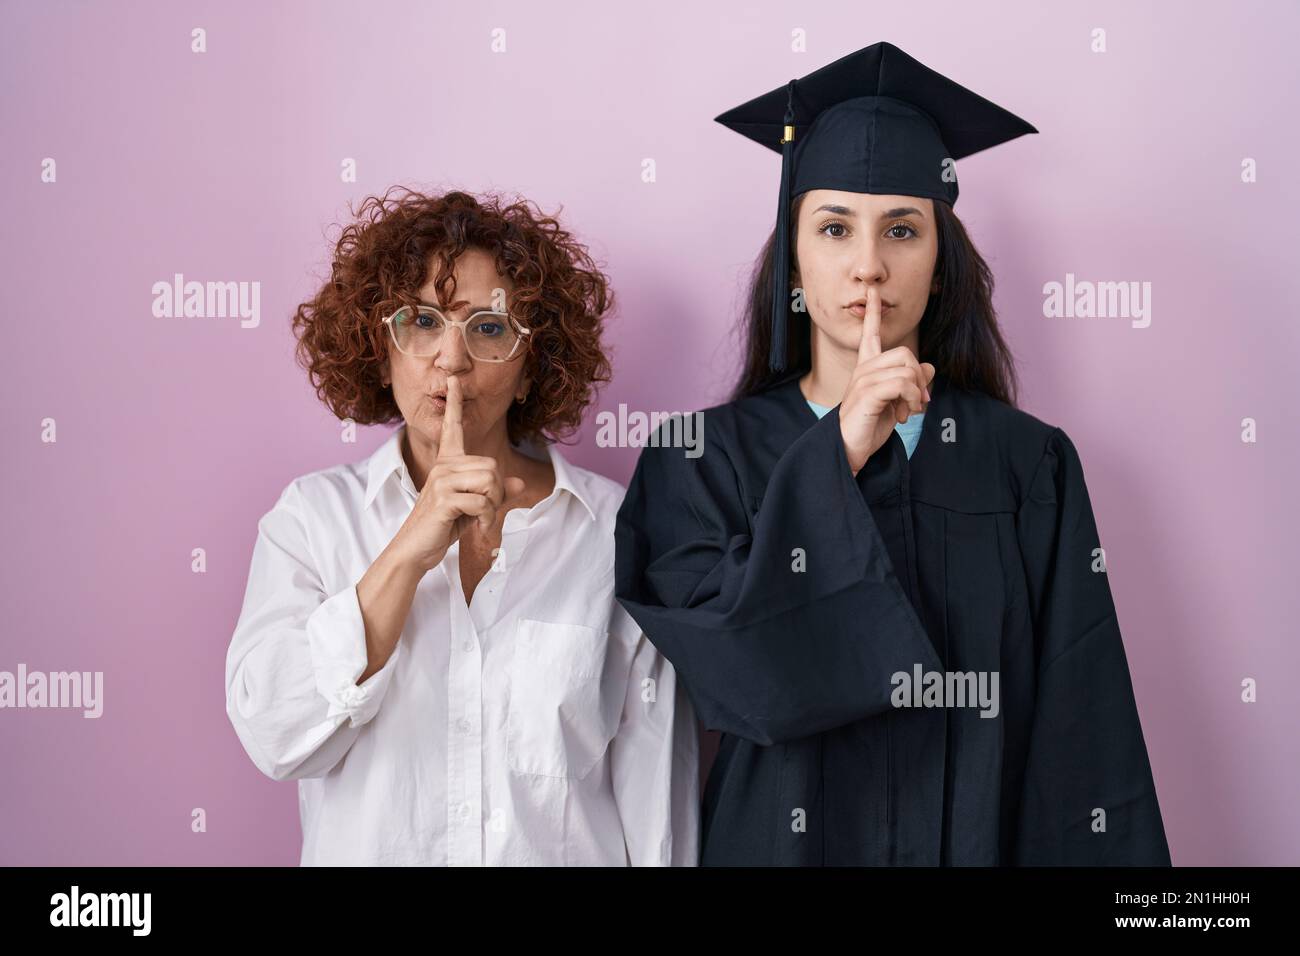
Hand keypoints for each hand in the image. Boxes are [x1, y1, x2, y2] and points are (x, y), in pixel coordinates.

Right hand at [392, 375, 525, 571]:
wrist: (417, 549)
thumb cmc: (444, 526)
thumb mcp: (474, 507)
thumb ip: (496, 493)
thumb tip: (519, 482)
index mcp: (448, 462)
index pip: (451, 427)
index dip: (454, 404)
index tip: (452, 380)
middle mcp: (444, 466)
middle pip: (492, 466)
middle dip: (498, 493)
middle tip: (486, 511)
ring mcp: (441, 480)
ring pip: (490, 481)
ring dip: (493, 507)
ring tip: (480, 519)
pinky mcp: (443, 498)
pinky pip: (483, 502)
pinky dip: (487, 519)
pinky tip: (477, 528)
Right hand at [838, 285, 934, 474]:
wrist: (850, 450)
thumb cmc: (870, 426)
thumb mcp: (897, 403)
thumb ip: (912, 382)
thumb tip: (928, 366)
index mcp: (867, 368)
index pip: (870, 334)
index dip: (873, 312)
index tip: (872, 291)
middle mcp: (863, 370)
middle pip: (905, 353)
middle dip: (920, 378)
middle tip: (920, 402)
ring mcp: (863, 380)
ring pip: (907, 368)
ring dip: (917, 393)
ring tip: (911, 411)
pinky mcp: (867, 394)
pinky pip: (902, 383)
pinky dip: (912, 398)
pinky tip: (906, 414)